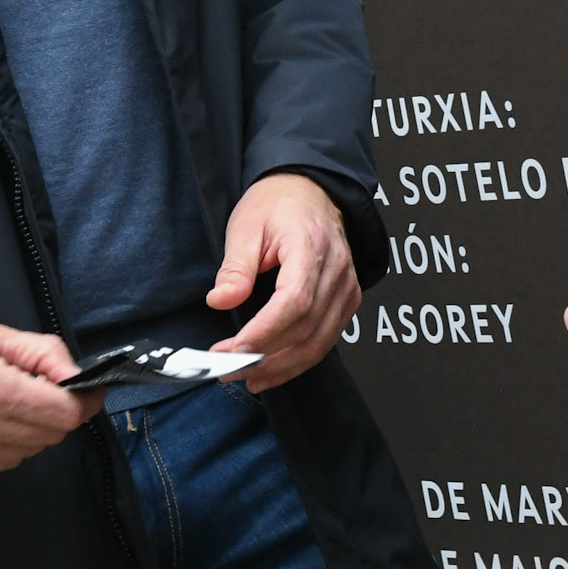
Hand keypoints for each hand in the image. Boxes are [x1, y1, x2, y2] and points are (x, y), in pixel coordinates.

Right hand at [0, 308, 99, 485]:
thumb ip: (43, 355)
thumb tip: (79, 378)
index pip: (65, 414)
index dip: (84, 401)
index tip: (86, 390)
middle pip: (51, 436)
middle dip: (54, 411)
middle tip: (33, 387)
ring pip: (28, 452)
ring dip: (28, 429)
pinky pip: (0, 464)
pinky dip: (3, 444)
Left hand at [212, 172, 359, 392]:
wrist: (309, 190)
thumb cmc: (277, 205)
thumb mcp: (246, 226)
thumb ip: (236, 267)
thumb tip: (220, 302)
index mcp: (311, 247)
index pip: (295, 300)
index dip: (265, 332)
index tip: (232, 349)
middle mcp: (336, 270)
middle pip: (307, 327)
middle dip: (267, 356)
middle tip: (229, 368)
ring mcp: (346, 286)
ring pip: (320, 341)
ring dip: (284, 366)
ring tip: (249, 378)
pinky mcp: (347, 298)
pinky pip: (328, 338)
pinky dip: (301, 359)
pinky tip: (275, 369)